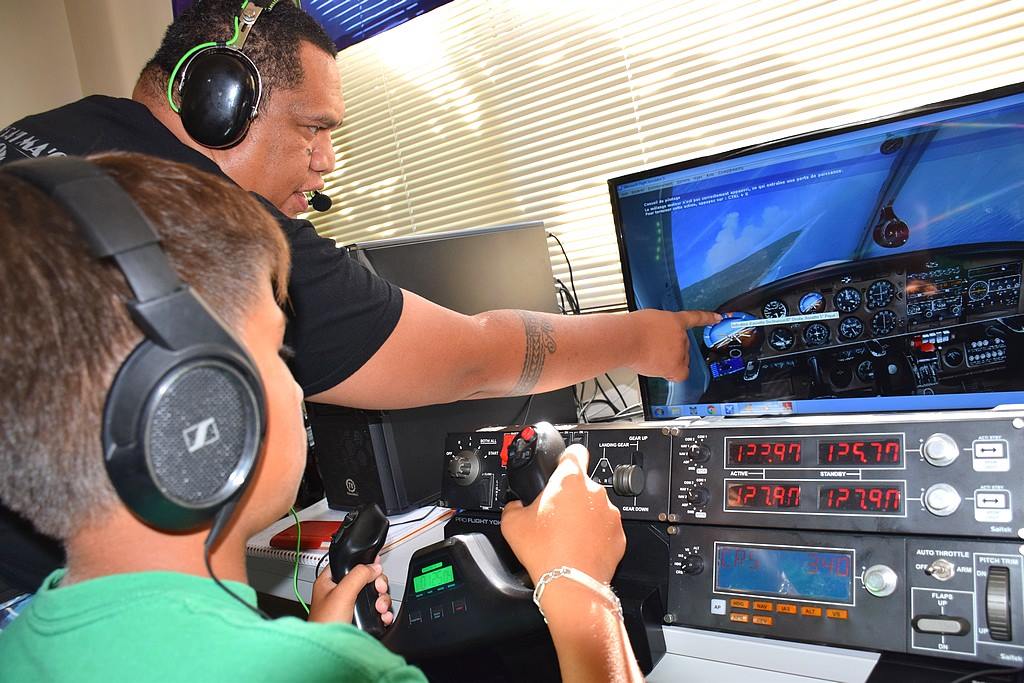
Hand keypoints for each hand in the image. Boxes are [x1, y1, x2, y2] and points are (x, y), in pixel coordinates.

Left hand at [309, 557, 393, 625]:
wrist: (330, 653)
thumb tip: (373, 567)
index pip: (348, 564)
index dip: (362, 562)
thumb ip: (358, 575)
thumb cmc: (324, 625)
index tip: (376, 564)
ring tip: (380, 608)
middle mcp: (340, 593)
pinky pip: (377, 610)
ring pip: (374, 594)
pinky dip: (383, 612)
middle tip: (378, 589)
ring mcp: (351, 607)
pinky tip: (383, 616)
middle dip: (377, 584)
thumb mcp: (341, 593)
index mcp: (329, 582)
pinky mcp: (360, 620)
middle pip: (366, 579)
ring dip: (382, 599)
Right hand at [500, 443, 624, 584]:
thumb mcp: (512, 524)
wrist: (570, 584)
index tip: (560, 465)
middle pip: (581, 484)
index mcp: (569, 480)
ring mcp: (609, 513)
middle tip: (554, 516)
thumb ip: (512, 505)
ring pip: (594, 507)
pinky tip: (579, 547)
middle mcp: (594, 492)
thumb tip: (515, 506)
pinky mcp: (618, 534)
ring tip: (566, 536)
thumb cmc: (545, 552)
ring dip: (582, 516)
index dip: (566, 457)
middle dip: (569, 496)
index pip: (574, 451)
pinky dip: (594, 534)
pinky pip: (604, 528)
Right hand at [630, 309, 720, 381]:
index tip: (718, 318)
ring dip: (668, 361)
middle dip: (671, 349)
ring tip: (650, 357)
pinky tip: (663, 370)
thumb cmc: (629, 330)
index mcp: (674, 320)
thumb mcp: (647, 320)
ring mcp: (680, 351)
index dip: (708, 318)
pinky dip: (673, 373)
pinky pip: (681, 374)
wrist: (626, 339)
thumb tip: (656, 340)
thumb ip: (658, 328)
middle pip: (683, 346)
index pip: (694, 318)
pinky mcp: (676, 365)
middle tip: (653, 349)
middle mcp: (681, 335)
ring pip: (679, 361)